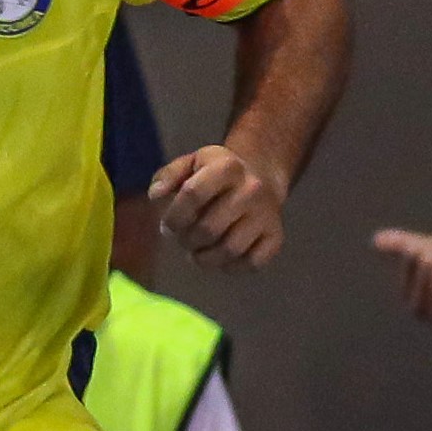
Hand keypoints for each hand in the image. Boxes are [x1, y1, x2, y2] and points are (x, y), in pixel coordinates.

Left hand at [150, 145, 285, 270]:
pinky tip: (221, 257)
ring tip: (197, 251)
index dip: (174, 216)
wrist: (261, 176)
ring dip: (205, 258)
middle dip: (187, 240)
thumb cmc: (215, 174)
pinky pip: (251, 263)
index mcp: (227, 167)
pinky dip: (231, 267)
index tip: (168, 226)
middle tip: (183, 239)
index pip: (192, 194)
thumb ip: (168, 176)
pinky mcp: (276, 236)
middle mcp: (251, 189)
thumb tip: (155, 195)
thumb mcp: (191, 164)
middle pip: (208, 228)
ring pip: (229, 250)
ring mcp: (267, 214)